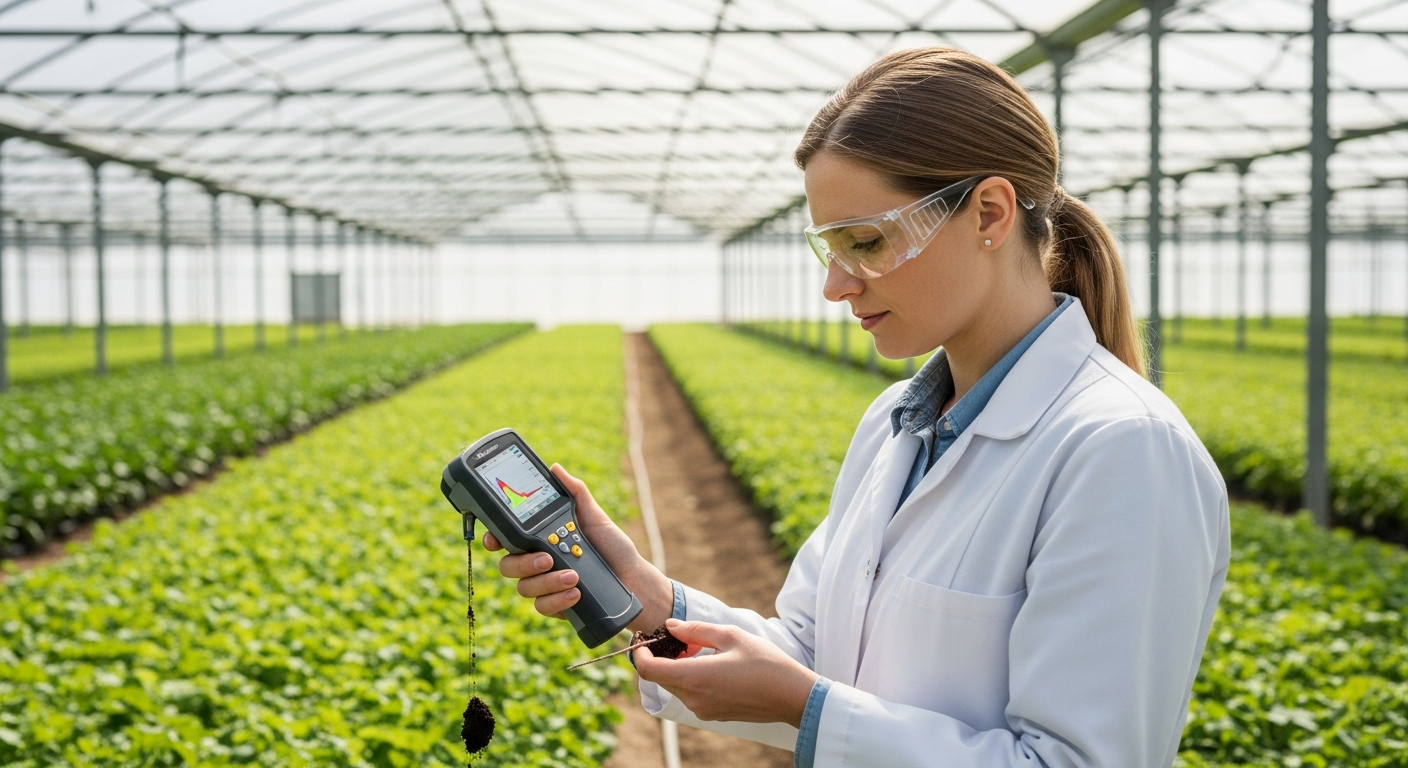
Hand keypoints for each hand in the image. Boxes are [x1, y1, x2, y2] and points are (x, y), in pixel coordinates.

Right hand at [483, 464, 673, 631]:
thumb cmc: (612, 546)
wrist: (633, 578)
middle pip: (508, 566)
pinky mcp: (554, 606)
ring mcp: (544, 586)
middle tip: (548, 558)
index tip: (494, 541)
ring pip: (524, 588)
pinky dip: (557, 600)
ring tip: (574, 576)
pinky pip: (542, 606)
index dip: (493, 539)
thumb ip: (575, 493)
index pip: (506, 540)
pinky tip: (575, 594)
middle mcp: (537, 563)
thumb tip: (556, 468)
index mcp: (540, 540)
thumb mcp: (594, 516)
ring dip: (547, 582)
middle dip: (525, 563)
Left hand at [634, 618, 818, 726]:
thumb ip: (696, 630)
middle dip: (663, 656)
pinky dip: (691, 678)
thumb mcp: (731, 636)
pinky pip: (691, 694)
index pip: (648, 670)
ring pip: (675, 686)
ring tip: (701, 648)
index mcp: (694, 678)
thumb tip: (670, 627)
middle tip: (683, 637)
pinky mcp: (713, 714)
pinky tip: (712, 664)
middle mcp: (694, 699)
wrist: (792, 695)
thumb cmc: (765, 662)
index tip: (643, 638)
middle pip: (660, 678)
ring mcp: (703, 710)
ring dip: (678, 666)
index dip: (639, 653)